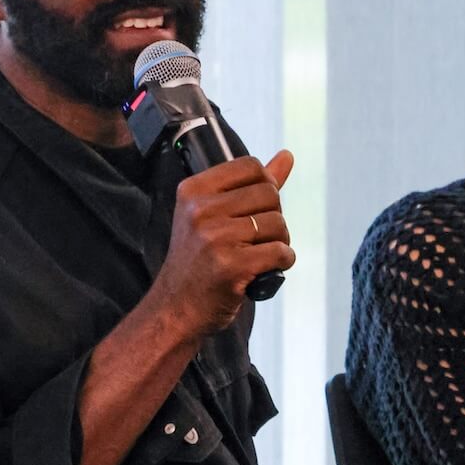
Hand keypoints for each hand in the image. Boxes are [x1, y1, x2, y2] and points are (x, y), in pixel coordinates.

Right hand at [153, 150, 295, 335]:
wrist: (177, 308)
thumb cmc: (198, 261)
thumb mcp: (211, 215)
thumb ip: (250, 184)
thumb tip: (287, 156)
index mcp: (193, 191)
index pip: (251, 167)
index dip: (264, 187)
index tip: (252, 210)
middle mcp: (201, 210)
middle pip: (269, 194)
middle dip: (272, 218)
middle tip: (256, 238)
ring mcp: (215, 238)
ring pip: (278, 223)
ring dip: (279, 242)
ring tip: (258, 255)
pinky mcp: (232, 266)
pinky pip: (281, 252)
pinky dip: (282, 262)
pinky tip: (264, 270)